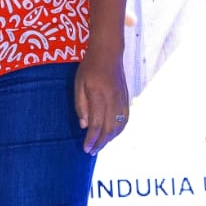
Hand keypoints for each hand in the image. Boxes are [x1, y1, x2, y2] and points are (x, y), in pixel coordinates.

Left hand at [75, 37, 129, 153]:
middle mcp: (113, 100)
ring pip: (119, 126)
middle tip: (92, 152)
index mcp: (99, 96)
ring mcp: (122, 100)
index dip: (91, 139)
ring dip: (110, 139)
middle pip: (109, 129)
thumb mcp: (78, 84)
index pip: (97, 124)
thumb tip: (84, 125)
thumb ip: (81, 105)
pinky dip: (119, 130)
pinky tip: (112, 135)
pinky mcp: (126, 99)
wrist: (108, 53)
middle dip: (100, 143)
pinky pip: (125, 120)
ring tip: (100, 145)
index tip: (85, 149)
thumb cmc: (90, 67)